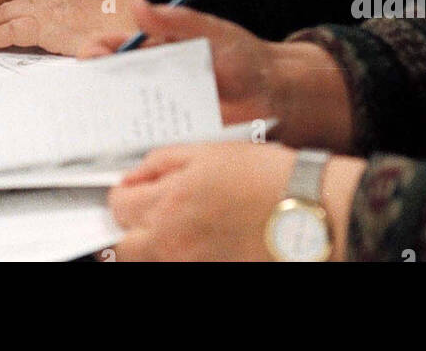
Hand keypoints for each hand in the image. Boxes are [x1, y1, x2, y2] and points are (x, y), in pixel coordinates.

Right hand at [0, 0, 151, 56]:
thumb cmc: (134, 27)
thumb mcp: (120, 48)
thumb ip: (102, 55)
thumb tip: (89, 58)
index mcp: (56, 23)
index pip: (13, 31)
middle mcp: (52, 4)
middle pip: (8, 13)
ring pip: (19, 2)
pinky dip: (14, 5)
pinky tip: (13, 12)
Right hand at [83, 1, 353, 146]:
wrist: (276, 93)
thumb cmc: (243, 55)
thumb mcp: (210, 30)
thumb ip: (175, 20)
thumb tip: (137, 7)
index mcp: (154, 49)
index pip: (113, 48)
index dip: (97, 52)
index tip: (93, 58)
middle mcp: (152, 78)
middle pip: (109, 82)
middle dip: (95, 85)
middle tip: (95, 89)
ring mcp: (162, 108)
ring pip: (123, 112)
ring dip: (110, 115)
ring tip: (106, 117)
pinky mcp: (176, 134)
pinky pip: (149, 137)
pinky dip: (136, 139)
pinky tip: (132, 140)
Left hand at [109, 142, 295, 260]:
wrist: (307, 210)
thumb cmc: (265, 176)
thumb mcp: (208, 151)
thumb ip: (162, 162)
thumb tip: (134, 176)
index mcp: (167, 204)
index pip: (117, 205)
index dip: (123, 192)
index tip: (134, 188)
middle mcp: (172, 243)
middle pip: (123, 246)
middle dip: (128, 227)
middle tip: (146, 212)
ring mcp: (190, 266)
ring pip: (148, 262)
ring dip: (151, 244)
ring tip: (177, 225)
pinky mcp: (210, 273)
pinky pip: (179, 267)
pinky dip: (180, 255)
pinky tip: (200, 239)